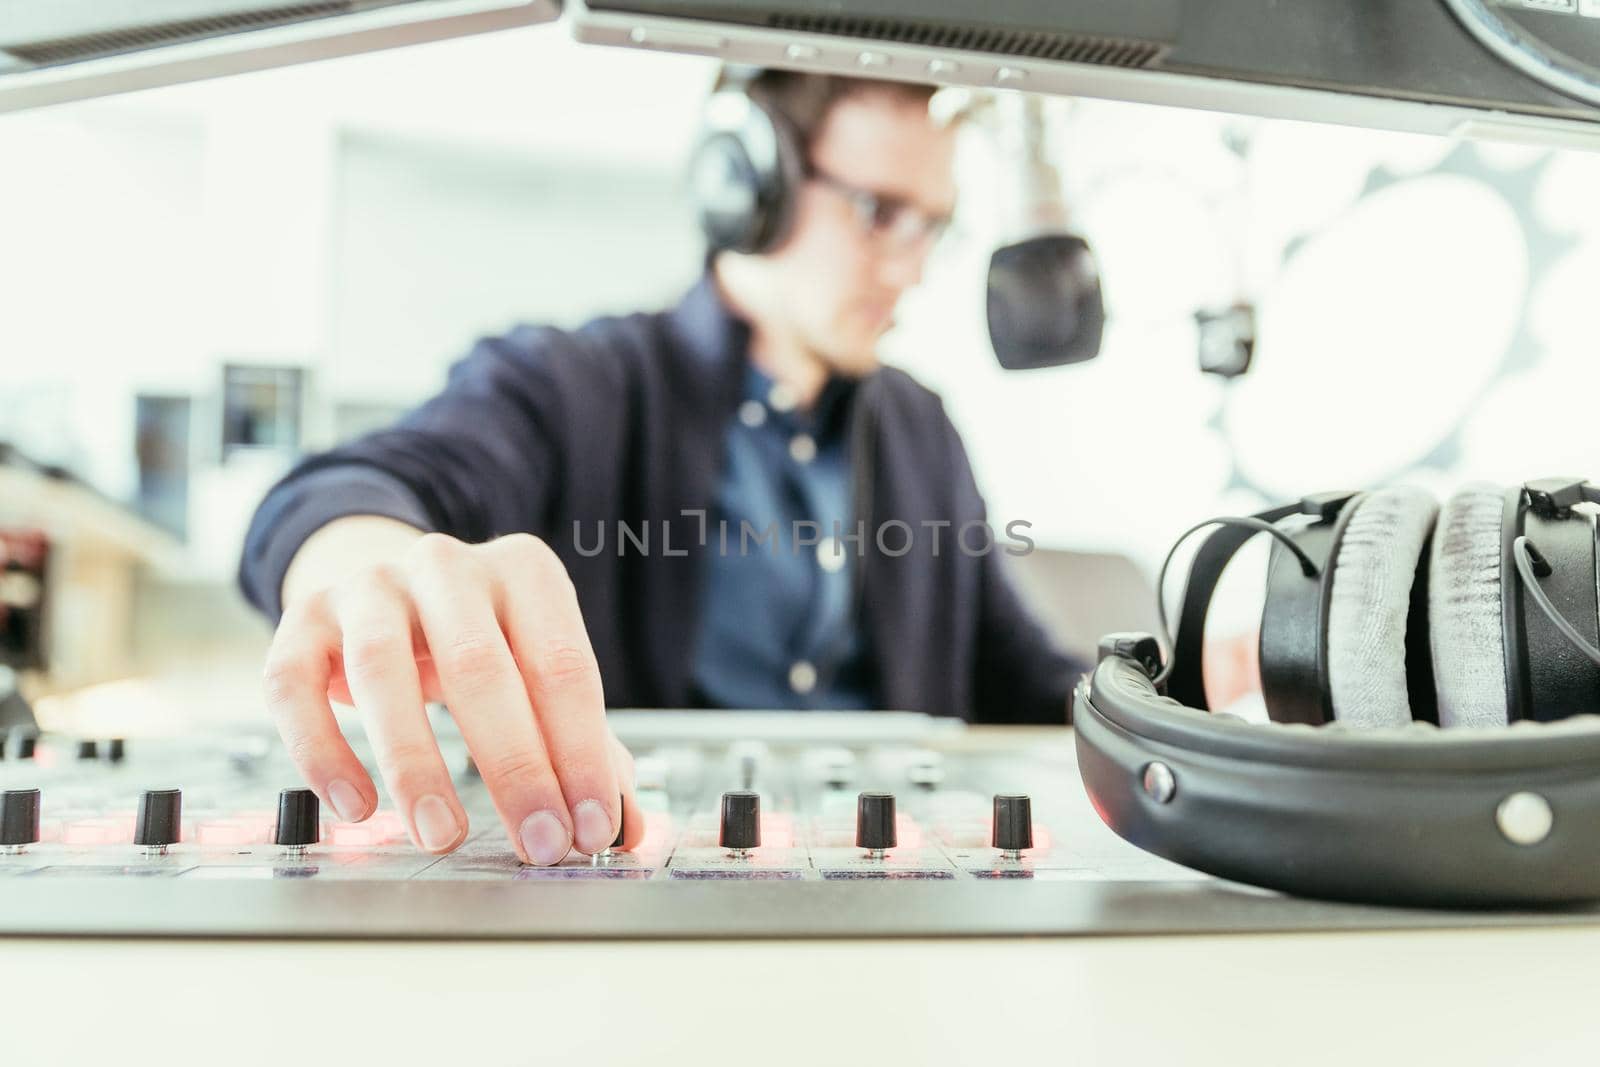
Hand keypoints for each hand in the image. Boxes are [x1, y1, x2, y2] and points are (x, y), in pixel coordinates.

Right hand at [263, 522, 639, 864]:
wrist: (382, 586)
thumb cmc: (479, 643)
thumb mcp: (537, 675)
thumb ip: (586, 748)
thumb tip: (628, 829)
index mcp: (524, 571)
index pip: (563, 666)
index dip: (581, 753)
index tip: (592, 827)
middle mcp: (447, 565)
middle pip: (482, 666)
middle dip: (516, 767)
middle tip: (539, 845)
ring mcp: (369, 586)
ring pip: (382, 669)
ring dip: (415, 764)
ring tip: (441, 835)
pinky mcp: (301, 617)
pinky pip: (295, 684)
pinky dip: (322, 750)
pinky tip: (356, 807)